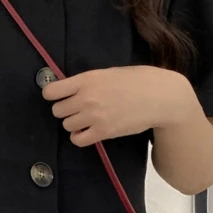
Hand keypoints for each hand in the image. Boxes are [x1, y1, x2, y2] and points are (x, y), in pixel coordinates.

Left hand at [41, 65, 194, 146]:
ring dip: (74, 124)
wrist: (159, 96)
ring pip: (67, 125)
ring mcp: (94, 116)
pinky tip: (88, 131)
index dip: (52, 95)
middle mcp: (86, 98)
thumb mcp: (109, 73)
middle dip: (65, 110)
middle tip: (77, 109)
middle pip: (57, 111)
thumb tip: (72, 89)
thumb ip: (89, 82)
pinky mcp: (103, 132)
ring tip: (86, 120)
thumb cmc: (138, 80)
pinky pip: (77, 140)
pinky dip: (79, 137)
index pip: (52, 91)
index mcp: (87, 79)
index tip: (59, 97)